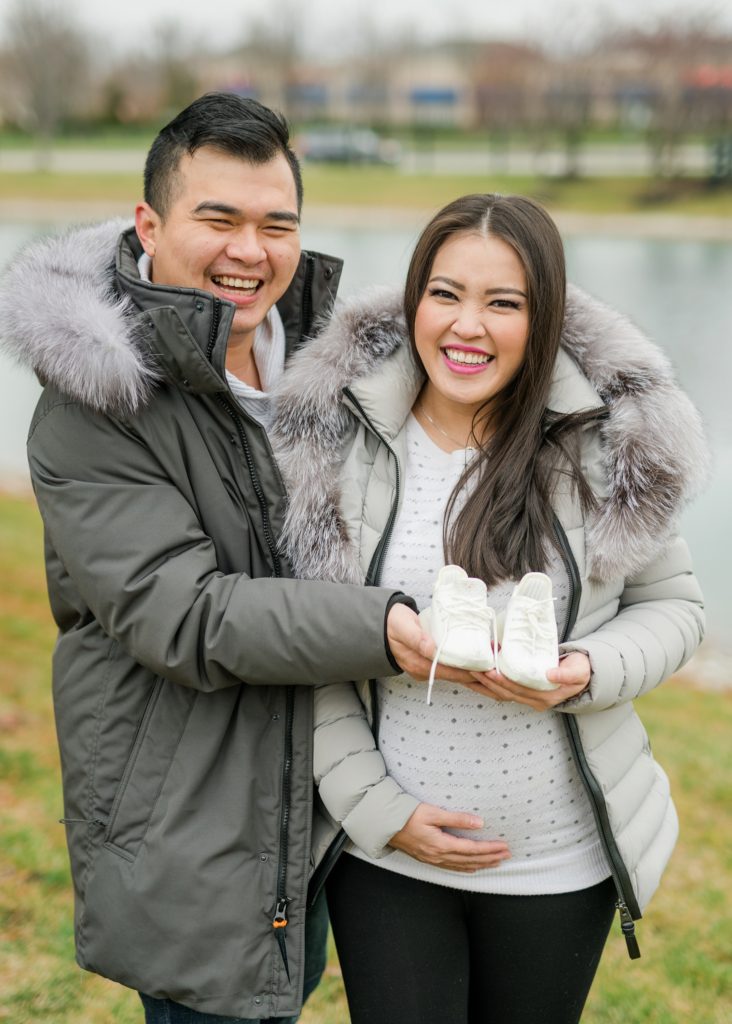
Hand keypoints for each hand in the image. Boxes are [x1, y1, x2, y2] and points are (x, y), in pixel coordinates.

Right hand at [386, 603, 494, 694]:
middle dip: (480, 679)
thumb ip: (417, 638)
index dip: (471, 671)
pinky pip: (454, 670)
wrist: (380, 625)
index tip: (490, 670)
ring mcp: (429, 669)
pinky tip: (482, 670)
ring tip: (499, 678)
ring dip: (477, 677)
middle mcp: (426, 671)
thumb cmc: (392, 623)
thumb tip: (433, 649)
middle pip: (458, 678)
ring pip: (457, 676)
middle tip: (503, 678)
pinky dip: (469, 670)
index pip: (452, 671)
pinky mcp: (432, 664)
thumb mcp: (402, 627)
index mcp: (420, 664)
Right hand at [389, 803, 510, 871]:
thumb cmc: (407, 815)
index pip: (472, 850)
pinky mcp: (429, 859)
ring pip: (463, 866)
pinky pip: (453, 868)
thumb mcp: (432, 812)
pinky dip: (467, 868)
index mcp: (440, 844)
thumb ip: (456, 818)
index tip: (504, 846)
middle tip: (507, 855)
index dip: (490, 849)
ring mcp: (433, 860)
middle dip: (490, 858)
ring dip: (482, 864)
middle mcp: (439, 856)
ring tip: (497, 862)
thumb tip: (479, 823)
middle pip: (471, 861)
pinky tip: (473, 867)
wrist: (385, 824)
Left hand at [472, 652, 591, 711]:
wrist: (584, 674)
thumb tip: (550, 675)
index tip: (490, 671)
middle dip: (488, 682)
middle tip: (474, 669)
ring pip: (502, 694)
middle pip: (506, 693)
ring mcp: (529, 698)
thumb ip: (566, 674)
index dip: (503, 682)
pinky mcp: (525, 691)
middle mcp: (535, 700)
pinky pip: (504, 690)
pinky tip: (480, 675)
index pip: (519, 690)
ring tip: (471, 672)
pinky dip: (491, 684)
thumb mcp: (578, 671)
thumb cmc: (580, 670)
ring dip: (485, 685)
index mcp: (545, 697)